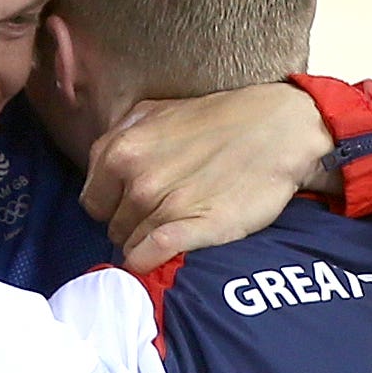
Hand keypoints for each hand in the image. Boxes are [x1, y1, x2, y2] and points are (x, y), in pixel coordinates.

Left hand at [80, 83, 334, 272]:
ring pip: (131, 245)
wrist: (278, 129)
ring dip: (148, 241)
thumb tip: (99, 167)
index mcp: (121, 150)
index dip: (112, 205)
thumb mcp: (156, 111)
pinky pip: (147, 259)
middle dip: (132, 223)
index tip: (133, 203)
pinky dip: (149, 261)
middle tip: (163, 212)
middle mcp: (137, 180)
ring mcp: (164, 206)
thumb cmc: (218, 119)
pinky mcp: (193, 229)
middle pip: (113, 227)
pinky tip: (165, 254)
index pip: (93, 202)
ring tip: (176, 225)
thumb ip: (120, 136)